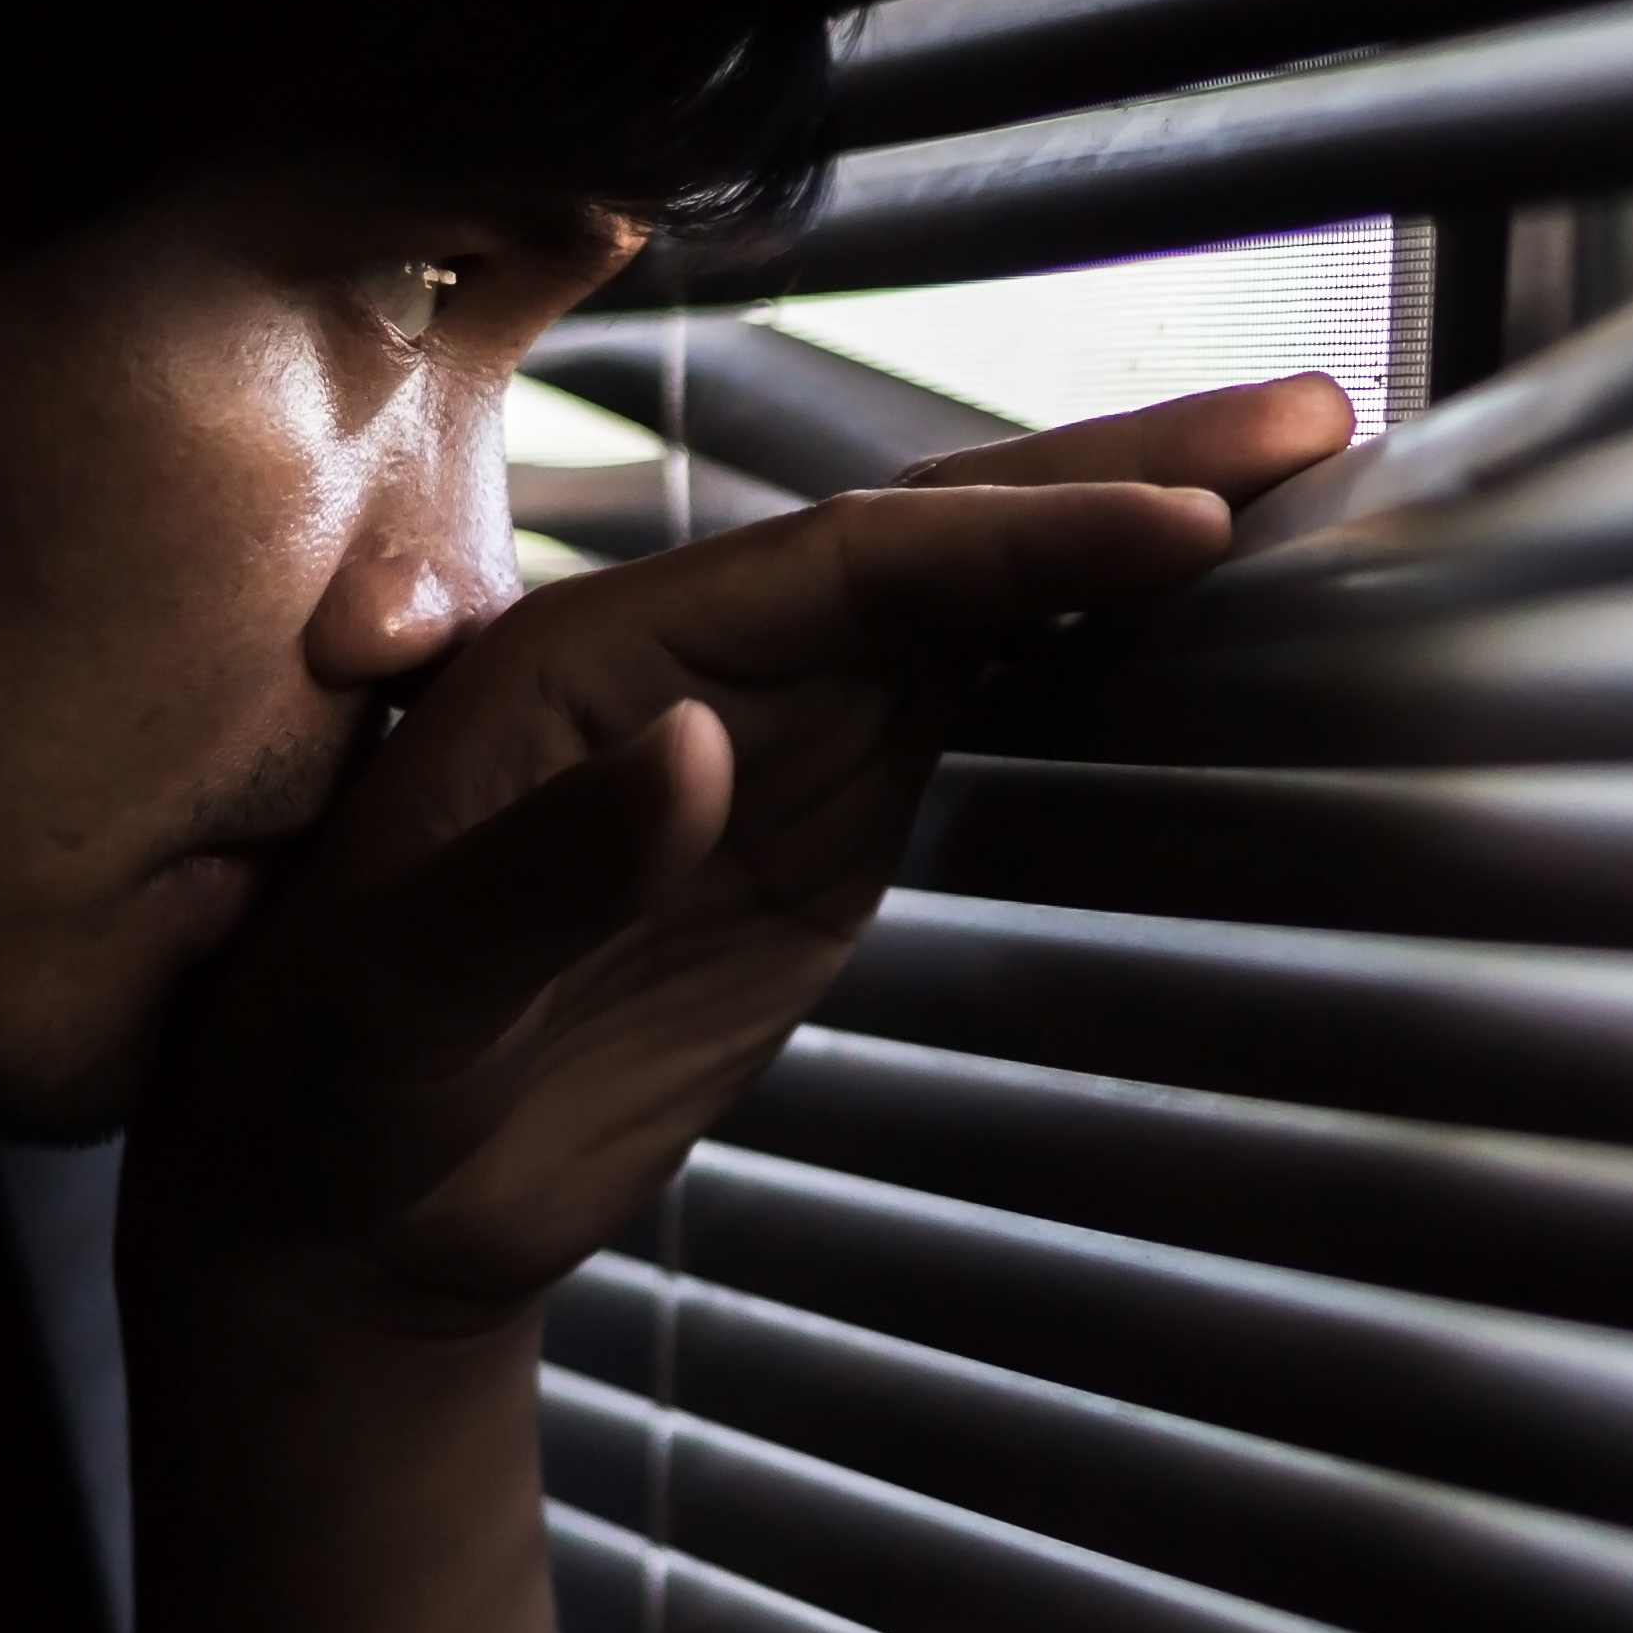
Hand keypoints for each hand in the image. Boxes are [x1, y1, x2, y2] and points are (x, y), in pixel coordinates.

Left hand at [136, 374, 1350, 1327]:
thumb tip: (704, 747)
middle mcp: (697, 662)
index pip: (848, 564)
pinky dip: (1088, 634)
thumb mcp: (392, 993)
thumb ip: (540, 873)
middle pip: (937, 534)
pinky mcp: (817, 820)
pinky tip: (1194, 596)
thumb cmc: (322, 1087)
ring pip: (976, 595)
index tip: (1180, 528)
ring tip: (1298, 474)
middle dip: (1119, 473)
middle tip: (1310, 422)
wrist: (341, 1209)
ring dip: (1125, 528)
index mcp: (593, 660)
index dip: (1022, 538)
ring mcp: (773, 736)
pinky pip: (973, 692)